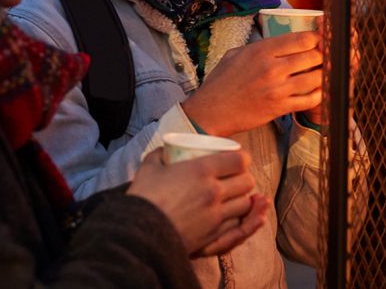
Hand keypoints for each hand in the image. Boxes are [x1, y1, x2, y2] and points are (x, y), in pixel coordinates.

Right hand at [127, 149, 268, 256]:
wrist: (138, 233)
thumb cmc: (143, 198)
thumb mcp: (149, 168)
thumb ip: (159, 155)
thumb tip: (164, 151)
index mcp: (201, 170)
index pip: (239, 160)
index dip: (243, 158)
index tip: (238, 160)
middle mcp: (213, 192)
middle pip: (247, 182)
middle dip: (245, 178)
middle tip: (236, 179)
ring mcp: (215, 215)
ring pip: (245, 204)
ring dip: (243, 199)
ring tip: (235, 197)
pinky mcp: (213, 236)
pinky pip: (237, 226)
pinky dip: (239, 219)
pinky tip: (234, 216)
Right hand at [183, 31, 323, 135]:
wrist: (211, 111)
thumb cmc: (221, 82)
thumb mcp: (235, 54)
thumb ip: (259, 46)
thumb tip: (279, 40)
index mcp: (262, 50)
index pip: (302, 39)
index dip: (317, 38)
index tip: (319, 40)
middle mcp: (272, 68)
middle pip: (314, 56)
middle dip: (323, 55)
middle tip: (324, 57)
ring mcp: (278, 89)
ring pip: (316, 78)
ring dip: (323, 74)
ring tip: (323, 73)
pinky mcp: (280, 108)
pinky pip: (310, 100)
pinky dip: (318, 94)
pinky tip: (318, 91)